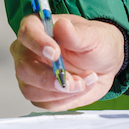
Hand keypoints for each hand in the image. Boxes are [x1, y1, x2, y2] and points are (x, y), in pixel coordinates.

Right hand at [10, 13, 124, 110]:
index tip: (55, 53)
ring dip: (61, 92)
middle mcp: (28, 52)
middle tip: (73, 81)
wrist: (105, 64)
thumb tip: (62, 26)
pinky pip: (46, 102)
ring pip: (31, 90)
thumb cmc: (96, 44)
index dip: (37, 43)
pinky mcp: (40, 94)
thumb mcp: (93, 36)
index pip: (27, 33)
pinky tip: (81, 87)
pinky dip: (67, 99)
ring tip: (84, 82)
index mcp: (38, 28)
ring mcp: (31, 74)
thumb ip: (75, 34)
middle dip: (48, 78)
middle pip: (24, 68)